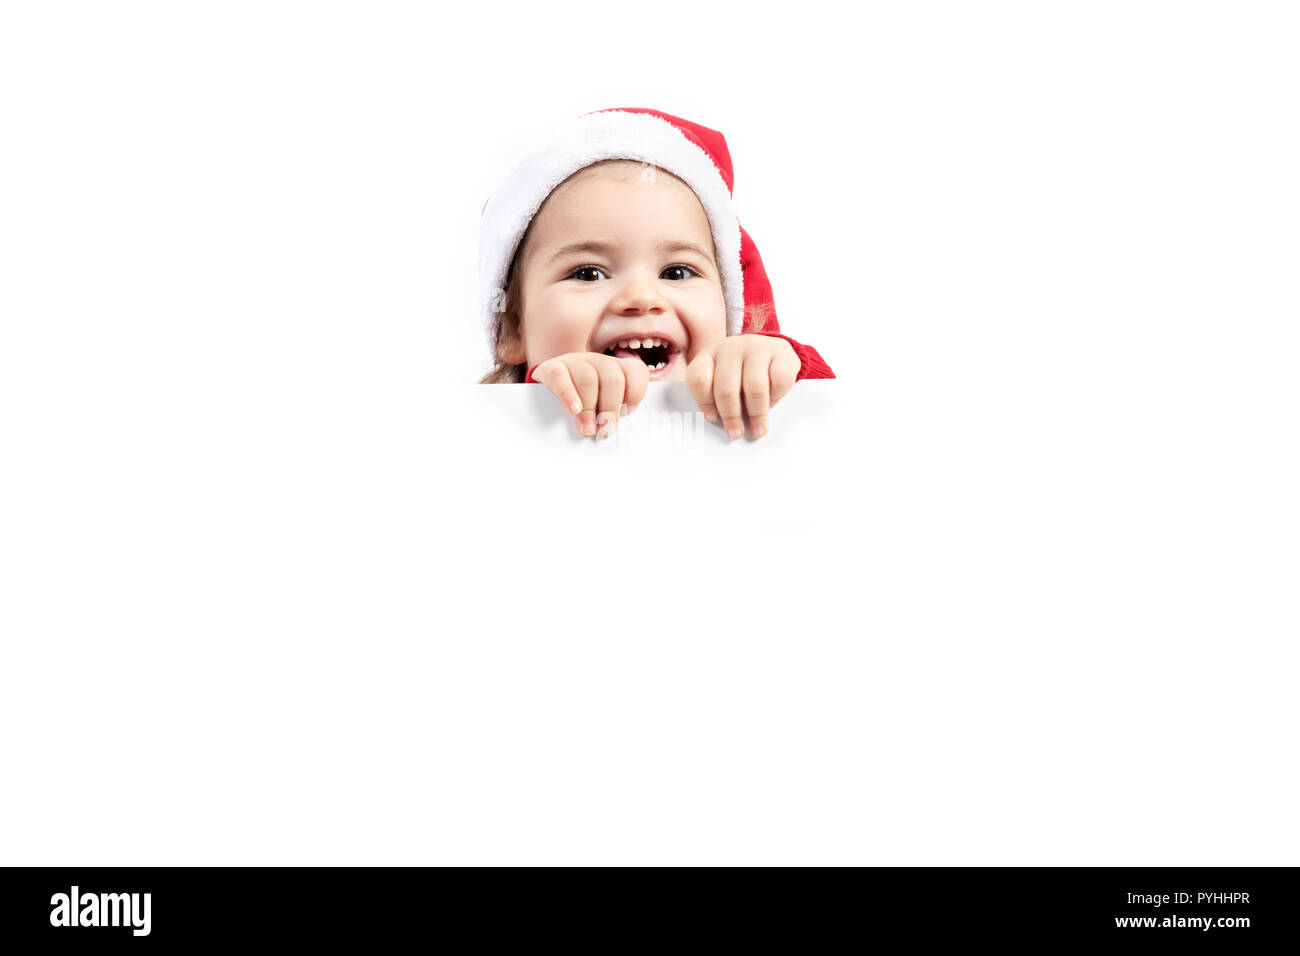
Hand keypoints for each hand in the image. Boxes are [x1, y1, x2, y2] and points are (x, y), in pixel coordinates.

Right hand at [531, 352, 649, 437]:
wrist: (545, 392)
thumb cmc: (580, 402)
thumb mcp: (600, 407)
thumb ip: (611, 414)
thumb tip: (613, 431)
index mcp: (614, 368)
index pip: (635, 370)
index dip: (635, 392)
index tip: (627, 412)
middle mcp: (596, 361)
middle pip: (612, 377)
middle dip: (611, 407)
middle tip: (605, 429)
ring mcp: (574, 362)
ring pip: (588, 378)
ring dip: (590, 408)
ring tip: (588, 428)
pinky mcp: (551, 367)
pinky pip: (560, 376)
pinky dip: (568, 395)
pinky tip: (573, 410)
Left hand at [685, 334, 800, 438]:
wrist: (772, 350)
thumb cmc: (742, 372)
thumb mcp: (722, 378)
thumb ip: (715, 396)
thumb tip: (719, 424)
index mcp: (709, 354)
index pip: (698, 379)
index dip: (704, 402)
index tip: (713, 419)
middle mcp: (731, 347)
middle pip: (726, 387)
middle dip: (731, 415)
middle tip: (735, 433)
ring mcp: (756, 347)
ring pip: (755, 387)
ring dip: (756, 413)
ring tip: (757, 429)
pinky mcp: (781, 352)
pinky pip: (779, 382)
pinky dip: (776, 398)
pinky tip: (771, 403)